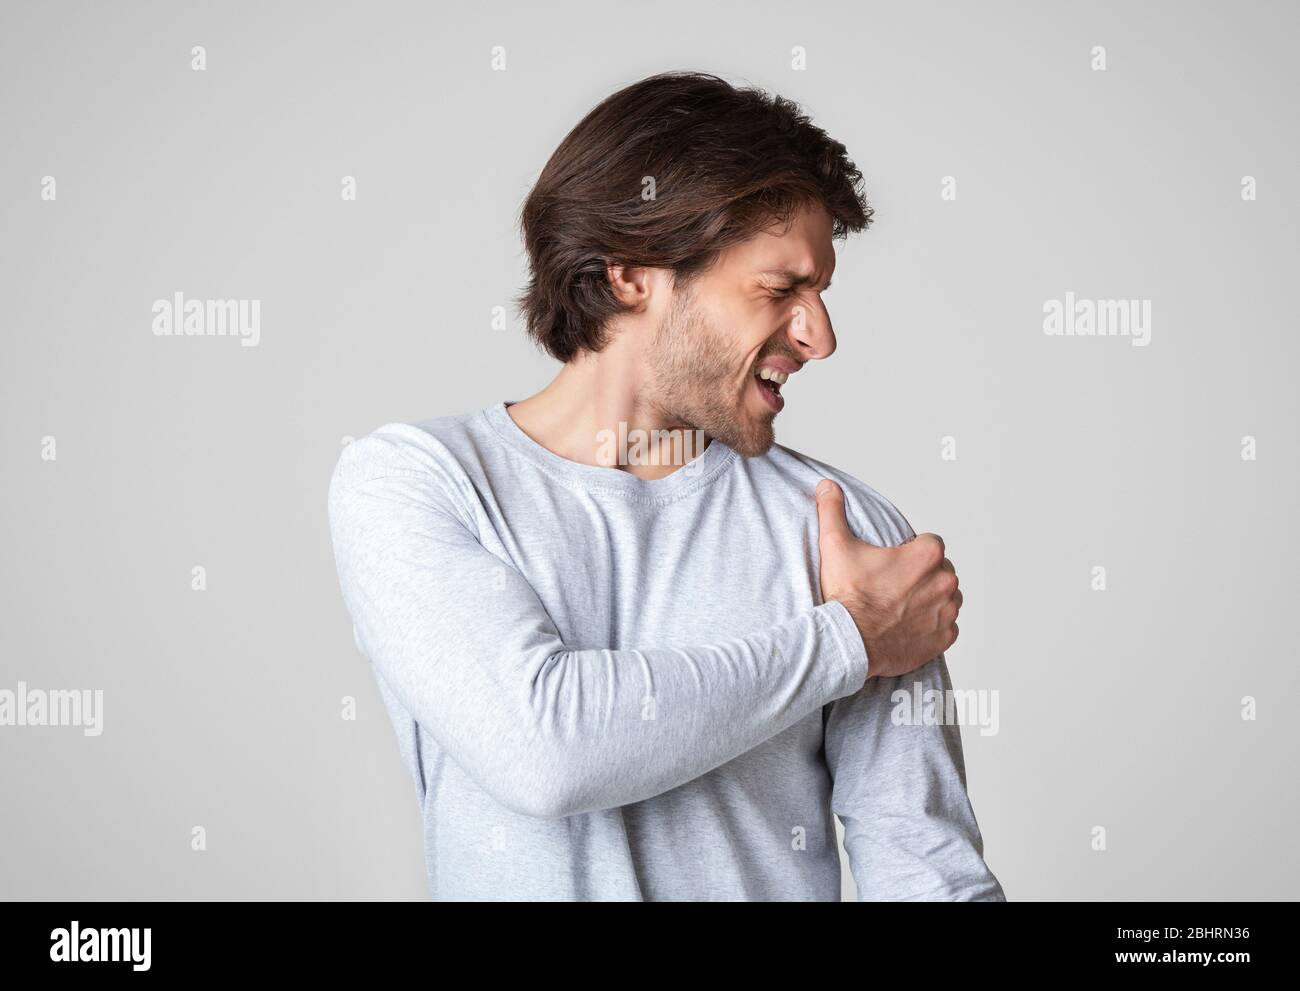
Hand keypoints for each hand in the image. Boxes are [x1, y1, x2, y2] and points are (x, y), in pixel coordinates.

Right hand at [815, 479, 961, 678]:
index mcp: (926, 556)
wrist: (849, 642)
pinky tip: (909, 626)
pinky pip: (947, 626)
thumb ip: (833, 510)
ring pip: (947, 598)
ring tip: (901, 606)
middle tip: (893, 586)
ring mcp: (946, 611)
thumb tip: (826, 485)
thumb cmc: (846, 596)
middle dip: (922, 575)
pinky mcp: (944, 637)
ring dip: (931, 599)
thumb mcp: (836, 546)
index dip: (910, 553)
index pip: (930, 544)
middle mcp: (944, 582)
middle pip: (940, 570)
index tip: (892, 564)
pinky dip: (933, 626)